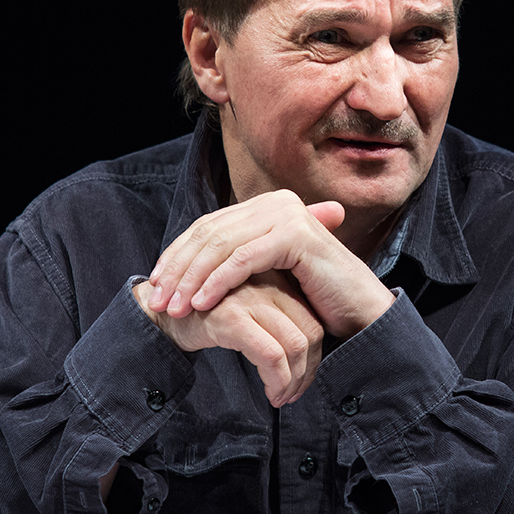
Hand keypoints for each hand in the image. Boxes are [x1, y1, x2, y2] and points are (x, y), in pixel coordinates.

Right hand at [134, 269, 322, 406]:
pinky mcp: (233, 318)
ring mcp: (252, 300)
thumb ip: (275, 318)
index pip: (313, 322)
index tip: (303, 380)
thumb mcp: (248, 309)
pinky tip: (270, 395)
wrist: (158, 308)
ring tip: (281, 398)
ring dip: (293, 381)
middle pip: (310, 334)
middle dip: (308, 371)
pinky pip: (271, 355)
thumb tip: (306, 355)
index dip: (316, 356)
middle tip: (294, 395)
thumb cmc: (205, 312)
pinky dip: (277, 381)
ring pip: (295, 346)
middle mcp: (268, 285)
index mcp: (276, 279)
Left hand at [144, 190, 394, 338]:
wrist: (358, 312)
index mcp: (265, 205)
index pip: (208, 226)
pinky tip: (202, 304)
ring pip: (222, 246)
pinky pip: (244, 259)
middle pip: (210, 233)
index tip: (155, 285)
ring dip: (192, 279)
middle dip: (178, 269)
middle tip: (157, 300)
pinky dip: (218, 282)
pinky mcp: (296, 234)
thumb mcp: (264, 275)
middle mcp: (276, 201)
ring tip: (174, 308)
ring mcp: (287, 214)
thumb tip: (180, 267)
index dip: (177, 254)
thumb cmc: (311, 298)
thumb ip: (233, 261)